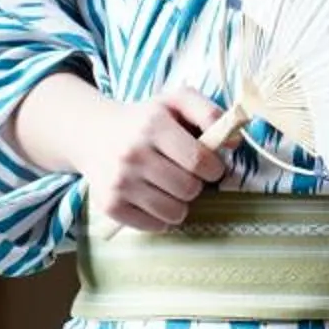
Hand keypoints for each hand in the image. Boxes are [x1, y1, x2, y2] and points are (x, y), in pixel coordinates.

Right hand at [11, 75, 220, 231]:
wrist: (93, 134)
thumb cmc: (145, 120)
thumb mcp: (175, 102)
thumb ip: (209, 112)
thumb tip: (234, 141)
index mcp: (153, 124)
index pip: (201, 161)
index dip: (214, 168)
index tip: (208, 165)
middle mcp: (133, 153)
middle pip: (189, 190)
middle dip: (195, 185)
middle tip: (184, 174)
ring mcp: (119, 182)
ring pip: (174, 213)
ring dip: (180, 203)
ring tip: (169, 187)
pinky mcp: (110, 205)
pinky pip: (155, 226)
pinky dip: (160, 217)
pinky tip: (151, 197)